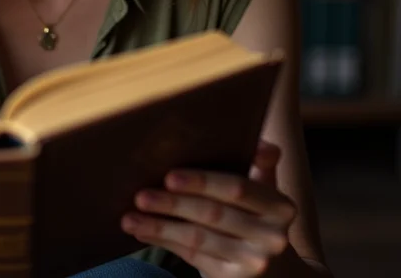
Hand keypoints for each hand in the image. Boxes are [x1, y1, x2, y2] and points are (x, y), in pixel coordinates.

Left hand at [122, 140, 295, 276]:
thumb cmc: (257, 218)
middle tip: (141, 196)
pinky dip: (164, 241)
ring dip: (159, 226)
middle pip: (212, 214)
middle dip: (172, 204)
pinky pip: (193, 257)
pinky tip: (142, 231)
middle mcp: (272, 237)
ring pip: (198, 239)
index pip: (237, 188)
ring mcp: (254, 263)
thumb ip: (260, 166)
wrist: (278, 272)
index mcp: (279, 207)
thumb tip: (265, 145)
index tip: (169, 176)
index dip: (202, 182)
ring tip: (130, 217)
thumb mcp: (265, 192)